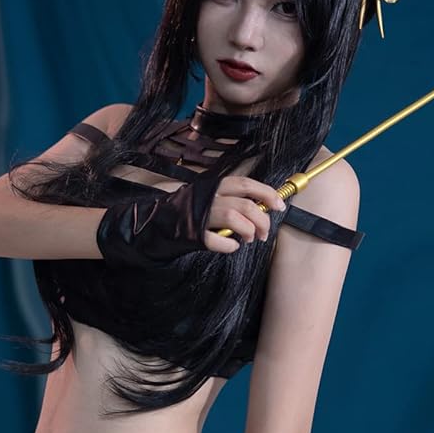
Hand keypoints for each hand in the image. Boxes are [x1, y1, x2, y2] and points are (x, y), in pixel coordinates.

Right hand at [96, 174, 284, 268]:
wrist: (154, 225)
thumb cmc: (187, 213)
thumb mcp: (209, 198)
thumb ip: (231, 200)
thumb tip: (261, 209)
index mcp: (214, 185)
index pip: (246, 184)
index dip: (266, 194)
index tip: (279, 206)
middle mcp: (207, 196)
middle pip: (245, 204)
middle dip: (261, 220)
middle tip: (264, 233)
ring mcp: (198, 214)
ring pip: (233, 218)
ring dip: (248, 231)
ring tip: (249, 240)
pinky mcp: (191, 234)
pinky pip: (217, 241)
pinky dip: (229, 246)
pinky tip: (231, 248)